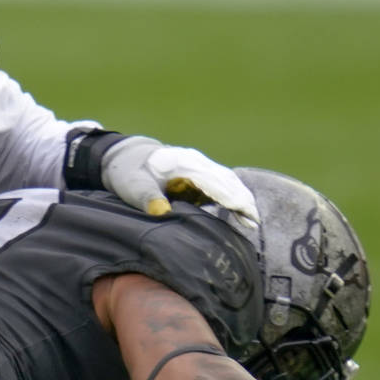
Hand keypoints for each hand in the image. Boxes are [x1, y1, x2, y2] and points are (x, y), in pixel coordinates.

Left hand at [101, 136, 259, 224]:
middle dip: (243, 201)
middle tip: (254, 224)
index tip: (247, 215)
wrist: (125, 156)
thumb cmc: (127, 171)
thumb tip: (163, 213)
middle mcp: (196, 163)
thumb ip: (147, 197)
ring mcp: (199, 167)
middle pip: (228, 181)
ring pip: (227, 182)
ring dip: (241, 199)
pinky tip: (239, 215)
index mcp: (184, 163)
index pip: (216, 181)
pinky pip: (220, 186)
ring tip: (252, 222)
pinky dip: (232, 198)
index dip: (233, 199)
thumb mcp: (132, 185)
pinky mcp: (198, 175)